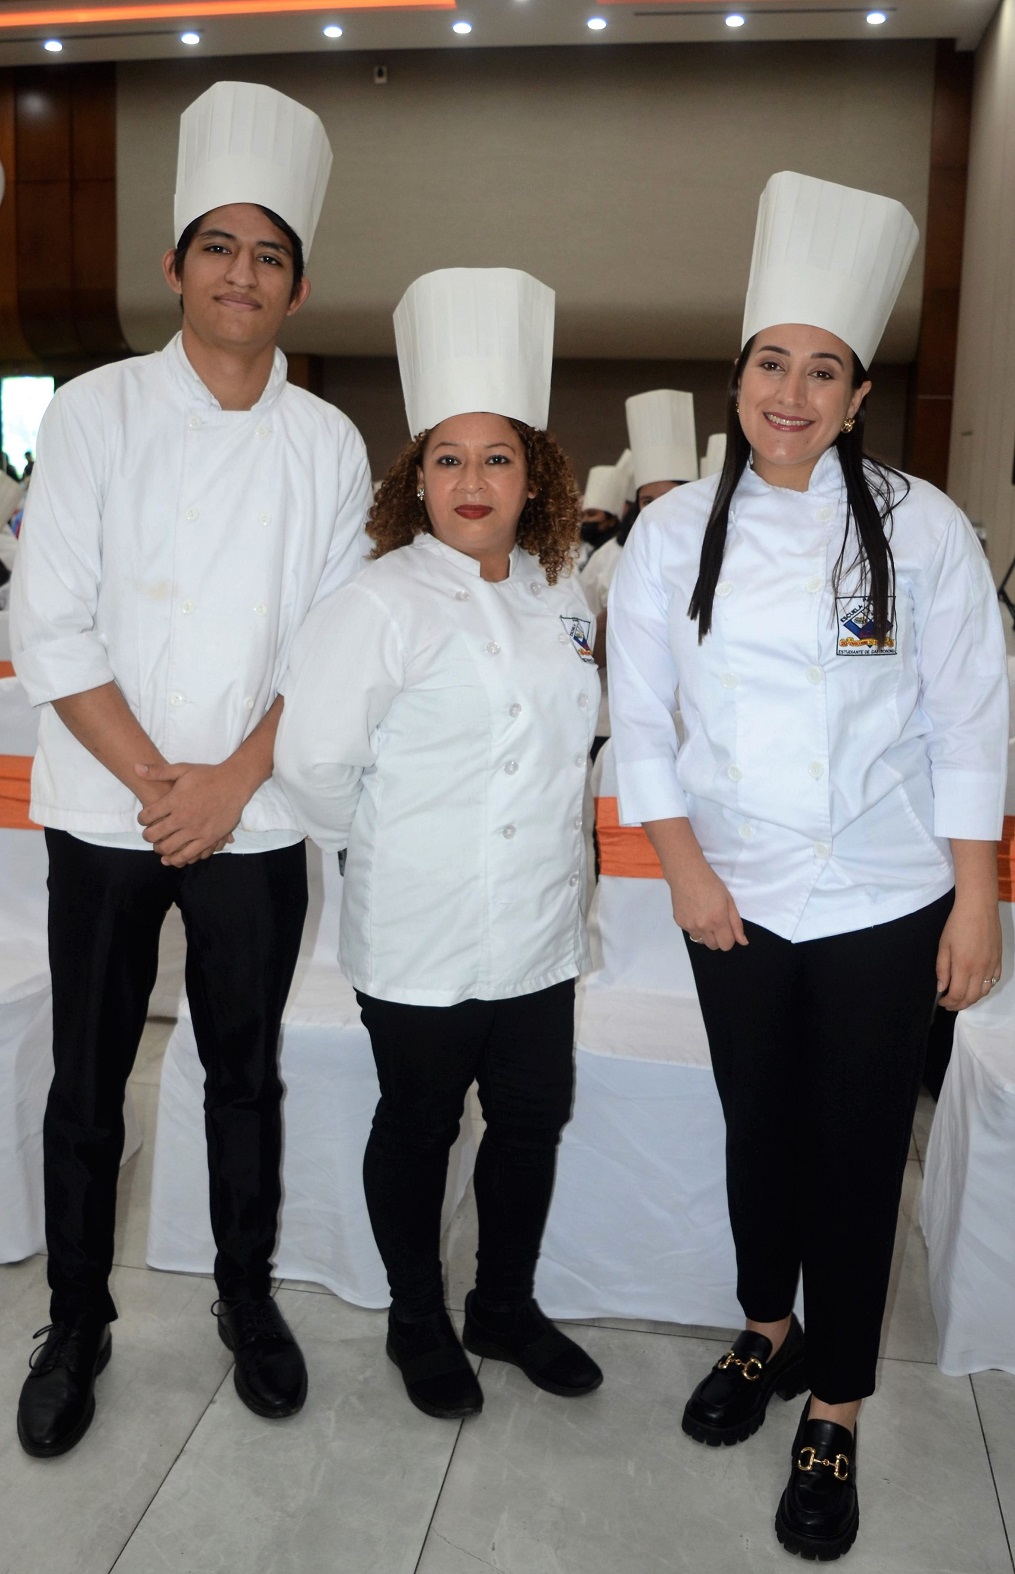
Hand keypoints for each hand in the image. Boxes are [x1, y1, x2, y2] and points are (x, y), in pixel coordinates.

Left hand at [135, 761, 247, 866]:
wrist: (234, 783)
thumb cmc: (208, 775)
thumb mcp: (182, 769)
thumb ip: (158, 771)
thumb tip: (135, 767)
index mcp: (174, 801)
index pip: (147, 816)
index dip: (141, 819)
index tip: (144, 820)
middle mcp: (182, 817)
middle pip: (154, 835)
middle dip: (148, 837)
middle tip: (149, 835)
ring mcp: (196, 829)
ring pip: (169, 848)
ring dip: (161, 849)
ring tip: (160, 847)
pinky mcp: (208, 838)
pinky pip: (189, 854)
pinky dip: (179, 858)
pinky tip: (175, 857)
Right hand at [663, 853, 748, 952]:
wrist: (686, 873)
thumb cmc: (711, 884)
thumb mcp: (729, 901)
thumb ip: (736, 924)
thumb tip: (743, 942)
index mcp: (718, 921)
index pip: (726, 945)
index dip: (729, 938)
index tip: (727, 927)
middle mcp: (703, 927)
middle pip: (714, 946)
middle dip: (718, 938)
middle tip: (716, 922)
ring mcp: (689, 926)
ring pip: (701, 941)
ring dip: (705, 934)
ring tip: (704, 917)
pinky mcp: (679, 923)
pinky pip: (691, 932)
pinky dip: (695, 927)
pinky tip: (694, 912)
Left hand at [936, 895, 1001, 1009]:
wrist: (979, 907)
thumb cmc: (957, 924)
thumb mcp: (943, 945)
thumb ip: (942, 969)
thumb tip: (942, 988)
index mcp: (964, 966)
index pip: (957, 994)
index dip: (948, 1002)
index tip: (941, 1002)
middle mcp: (980, 969)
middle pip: (971, 997)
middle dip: (959, 1005)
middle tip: (949, 1004)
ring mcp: (992, 965)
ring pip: (984, 992)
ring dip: (972, 999)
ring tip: (961, 998)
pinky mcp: (999, 960)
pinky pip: (993, 981)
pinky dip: (984, 989)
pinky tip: (976, 986)